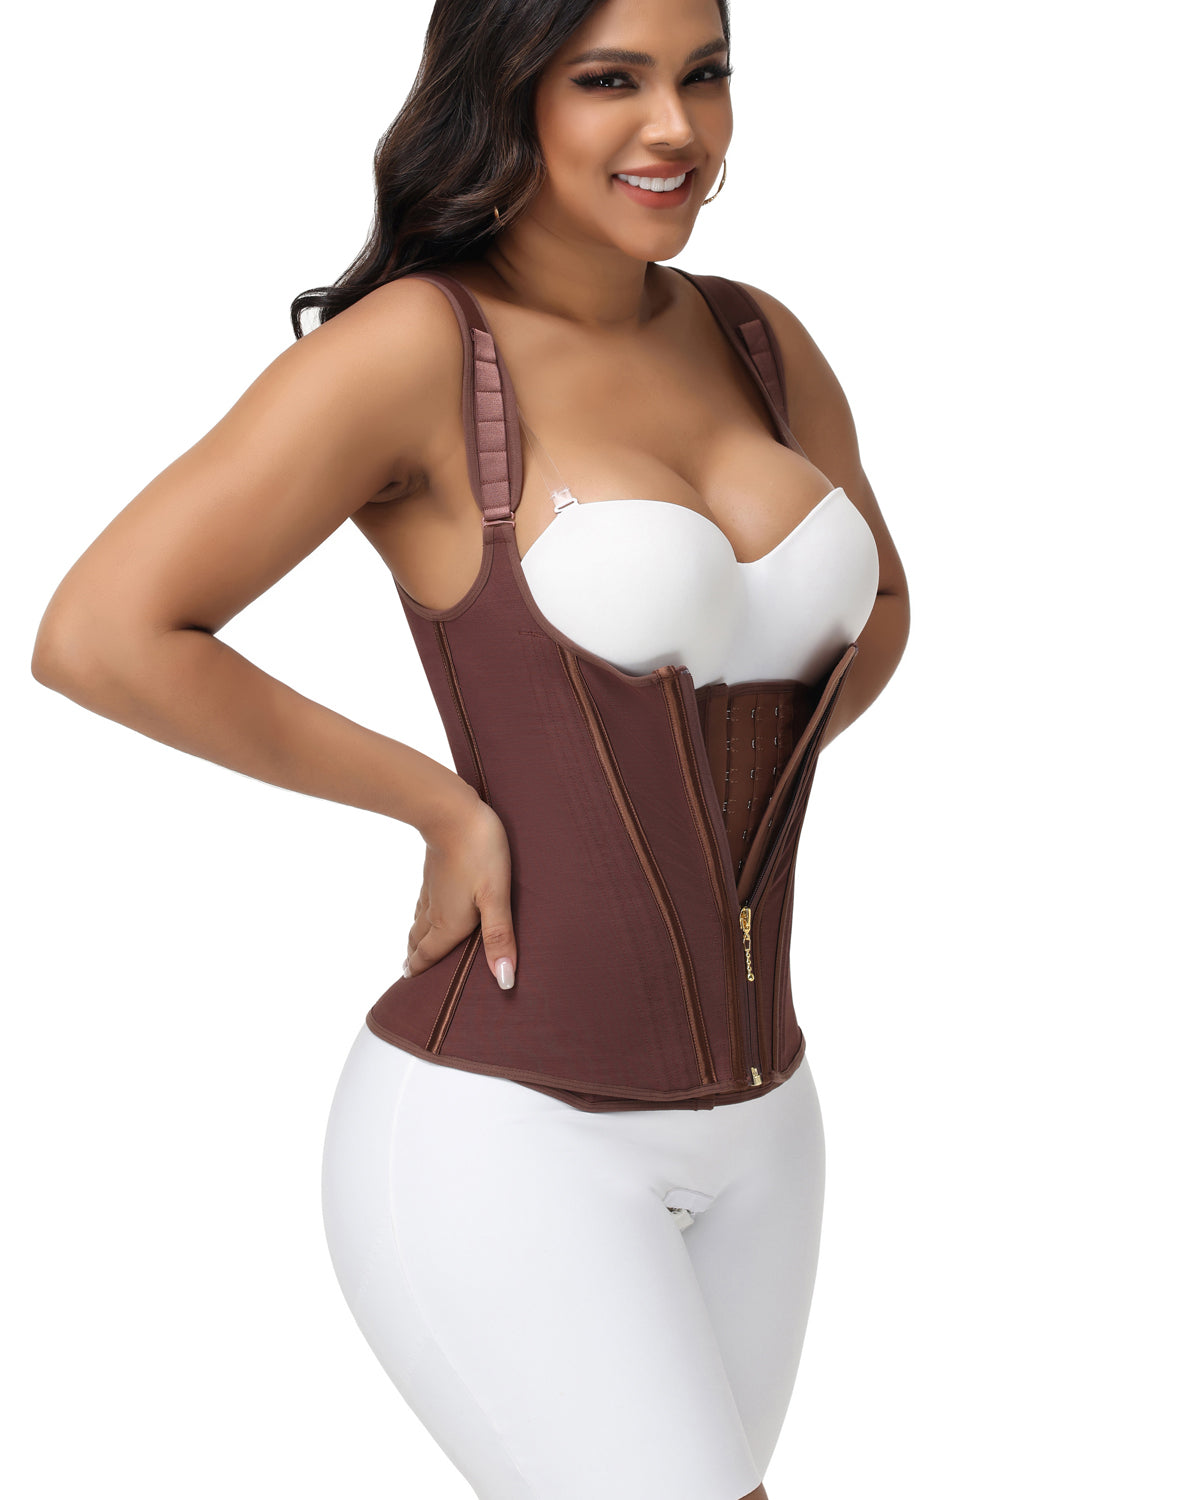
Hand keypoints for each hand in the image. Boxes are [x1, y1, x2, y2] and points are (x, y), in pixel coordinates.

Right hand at [404, 794, 515, 989]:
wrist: (450, 810)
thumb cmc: (479, 853)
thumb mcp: (495, 898)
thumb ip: (499, 938)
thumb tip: (503, 981)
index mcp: (448, 923)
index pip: (430, 954)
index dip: (420, 970)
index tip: (408, 983)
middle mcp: (435, 910)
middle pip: (419, 940)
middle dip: (415, 958)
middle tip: (409, 972)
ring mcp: (432, 889)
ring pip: (418, 920)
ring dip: (415, 937)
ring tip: (414, 948)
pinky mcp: (433, 870)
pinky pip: (422, 901)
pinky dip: (420, 915)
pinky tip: (426, 908)